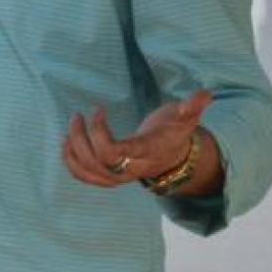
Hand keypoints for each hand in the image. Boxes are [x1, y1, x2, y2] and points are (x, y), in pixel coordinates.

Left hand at [61, 89, 212, 187]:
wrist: (175, 159)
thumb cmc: (174, 133)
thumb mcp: (185, 118)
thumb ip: (193, 107)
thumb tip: (206, 93)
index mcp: (146, 151)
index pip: (116, 152)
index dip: (99, 132)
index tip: (97, 109)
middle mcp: (132, 167)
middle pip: (99, 161)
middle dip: (82, 138)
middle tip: (77, 116)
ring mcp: (120, 175)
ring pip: (90, 171)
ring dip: (73, 150)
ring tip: (71, 126)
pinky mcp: (110, 177)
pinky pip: (86, 178)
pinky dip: (71, 164)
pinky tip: (66, 144)